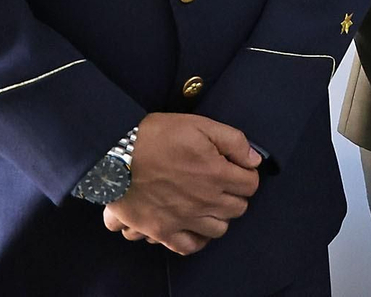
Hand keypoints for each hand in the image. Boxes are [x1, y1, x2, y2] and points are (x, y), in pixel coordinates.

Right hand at [100, 112, 261, 255]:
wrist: (116, 153)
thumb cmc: (158, 135)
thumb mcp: (200, 125)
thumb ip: (233, 141)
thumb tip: (254, 160)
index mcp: (217, 174)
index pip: (250, 184)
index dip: (246, 174)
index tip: (236, 169)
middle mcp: (204, 201)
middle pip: (237, 208)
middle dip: (235, 195)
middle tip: (223, 184)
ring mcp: (183, 219)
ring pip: (218, 230)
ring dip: (219, 217)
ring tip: (209, 204)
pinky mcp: (162, 231)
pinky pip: (188, 246)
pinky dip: (196, 240)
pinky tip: (194, 227)